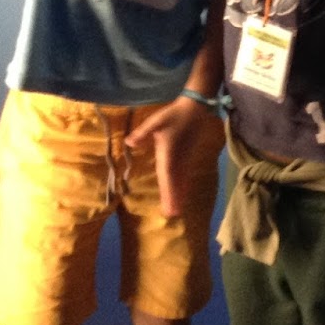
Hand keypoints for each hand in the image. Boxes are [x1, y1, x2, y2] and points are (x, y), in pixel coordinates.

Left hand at [126, 93, 215, 216]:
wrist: (194, 109)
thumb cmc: (173, 116)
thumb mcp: (155, 122)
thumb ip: (143, 133)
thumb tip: (129, 142)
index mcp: (169, 154)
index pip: (167, 177)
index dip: (168, 193)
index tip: (169, 207)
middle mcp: (178, 160)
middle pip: (175, 183)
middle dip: (174, 199)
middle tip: (172, 215)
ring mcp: (184, 159)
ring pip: (181, 180)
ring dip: (179, 194)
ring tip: (177, 210)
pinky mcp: (187, 157)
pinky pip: (184, 175)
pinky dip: (183, 185)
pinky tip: (182, 192)